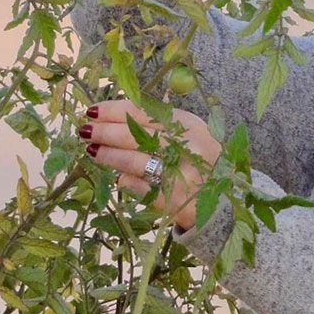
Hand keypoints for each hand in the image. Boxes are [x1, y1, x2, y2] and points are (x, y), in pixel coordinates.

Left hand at [79, 99, 220, 230]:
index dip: (114, 111)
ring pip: (135, 161)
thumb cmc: (203, 162)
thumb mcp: (189, 136)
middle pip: (136, 135)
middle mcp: (187, 147)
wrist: (228, 202)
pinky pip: (142, 188)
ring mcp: (181, 174)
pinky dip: (127, 182)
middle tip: (85, 131)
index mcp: (189, 125)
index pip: (144, 112)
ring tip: (93, 151)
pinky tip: (119, 179)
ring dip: (110, 156)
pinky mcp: (175, 200)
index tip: (93, 110)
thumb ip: (159, 127)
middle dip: (105, 132)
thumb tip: (115, 121)